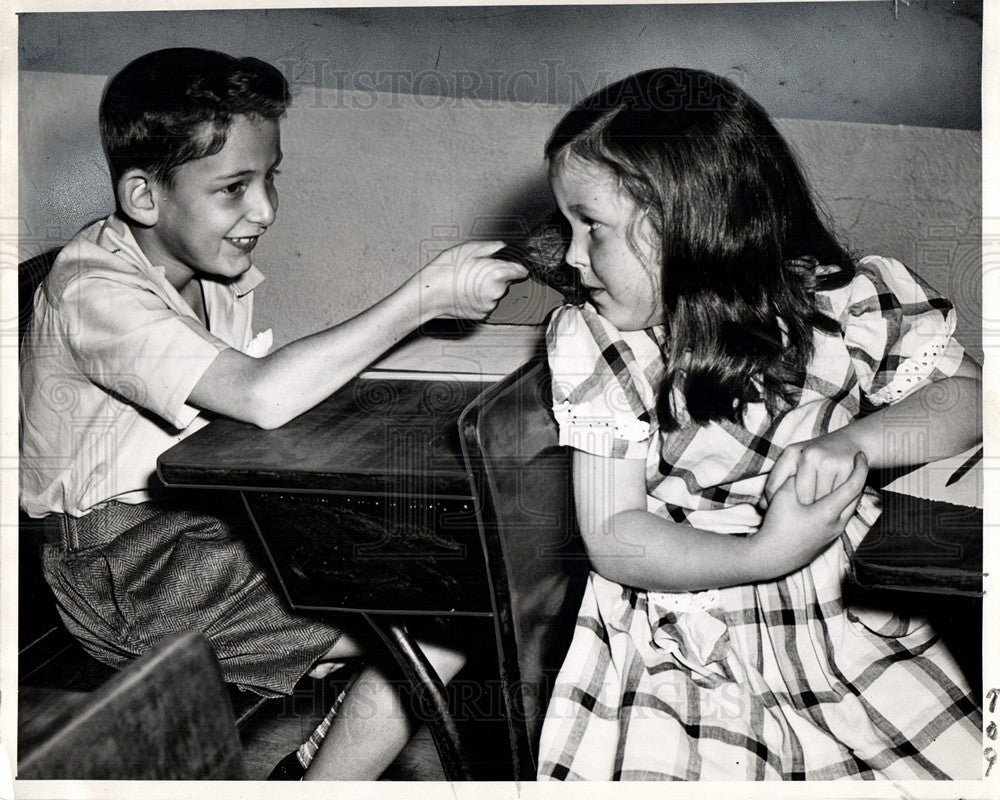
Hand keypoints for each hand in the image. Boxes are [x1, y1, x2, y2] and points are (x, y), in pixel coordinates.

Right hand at [417, 241, 528, 319]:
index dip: (515, 266)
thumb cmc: (446, 270)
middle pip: (507, 282)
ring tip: (469, 281)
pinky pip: (487, 303)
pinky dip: (481, 298)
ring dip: (489, 287)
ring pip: (496, 293)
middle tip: (478, 269)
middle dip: (498, 275)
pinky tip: (467, 291)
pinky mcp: (482, 315)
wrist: (430, 293)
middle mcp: (497, 292)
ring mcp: (490, 305)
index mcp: (497, 274)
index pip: (520, 271)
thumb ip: (490, 247)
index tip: (510, 264)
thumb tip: (502, 246)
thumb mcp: (468, 249)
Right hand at [752, 451, 867, 578]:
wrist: (771, 557)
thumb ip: (794, 478)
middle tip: (856, 466)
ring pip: (849, 509)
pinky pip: (841, 518)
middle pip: (856, 498)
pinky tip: (831, 498)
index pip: (853, 486)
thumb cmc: (776, 526)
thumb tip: (801, 470)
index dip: (859, 469)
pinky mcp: (827, 540)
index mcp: (828, 512)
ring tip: (845, 480)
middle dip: (858, 480)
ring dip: (849, 494)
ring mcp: (833, 534)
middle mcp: (836, 524)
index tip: (860, 456)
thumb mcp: (782, 495)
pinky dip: (841, 505)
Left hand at [764, 430, 867, 506]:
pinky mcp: (846, 468)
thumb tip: (762, 507)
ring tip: (822, 506)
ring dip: (821, 508)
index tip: (780, 510)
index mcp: (790, 453)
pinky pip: (838, 497)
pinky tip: (836, 501)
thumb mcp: (795, 462)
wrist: (851, 442)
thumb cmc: (817, 457)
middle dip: (803, 507)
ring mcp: (828, 461)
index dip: (774, 503)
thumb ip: (777, 483)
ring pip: (819, 500)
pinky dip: (837, 503)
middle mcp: (808, 455)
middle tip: (806, 511)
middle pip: (800, 498)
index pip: (773, 488)